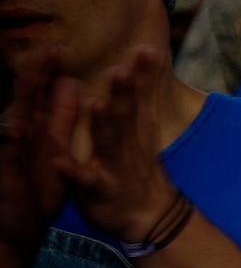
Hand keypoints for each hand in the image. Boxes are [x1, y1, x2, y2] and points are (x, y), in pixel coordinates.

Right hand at [0, 48, 68, 259]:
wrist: (17, 226)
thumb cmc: (34, 184)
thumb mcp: (53, 145)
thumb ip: (61, 115)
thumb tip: (70, 82)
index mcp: (35, 128)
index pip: (40, 93)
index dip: (48, 71)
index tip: (60, 47)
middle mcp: (19, 136)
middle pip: (28, 99)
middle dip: (37, 74)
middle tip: (50, 50)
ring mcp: (10, 153)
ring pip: (16, 120)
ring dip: (25, 98)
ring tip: (34, 74)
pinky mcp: (6, 174)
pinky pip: (9, 156)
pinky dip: (13, 141)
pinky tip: (17, 128)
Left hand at [49, 47, 177, 243]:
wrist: (152, 217)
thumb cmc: (141, 168)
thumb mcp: (145, 129)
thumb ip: (141, 95)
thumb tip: (149, 56)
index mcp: (135, 129)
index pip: (140, 97)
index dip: (143, 75)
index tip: (147, 50)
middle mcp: (127, 144)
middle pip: (126, 116)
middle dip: (124, 94)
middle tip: (122, 70)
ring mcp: (115, 167)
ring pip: (109, 143)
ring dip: (103, 125)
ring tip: (97, 105)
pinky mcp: (100, 191)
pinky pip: (85, 181)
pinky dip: (74, 173)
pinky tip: (61, 165)